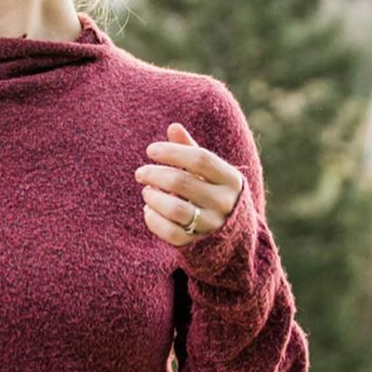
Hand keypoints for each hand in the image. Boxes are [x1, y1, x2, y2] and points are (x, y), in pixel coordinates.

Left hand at [135, 122, 244, 247]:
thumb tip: (173, 127)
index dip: (172, 152)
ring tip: (146, 191)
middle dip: (155, 174)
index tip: (150, 150)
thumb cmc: (213, 192)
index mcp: (230, 179)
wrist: (232, 235)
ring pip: (175, 209)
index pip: (200, 158)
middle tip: (140, 172)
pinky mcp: (198, 244)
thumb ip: (190, 150)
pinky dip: (153, 220)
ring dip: (153, 198)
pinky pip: (170, 233)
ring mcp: (212, 225)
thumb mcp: (209, 171)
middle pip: (182, 182)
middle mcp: (224, 203)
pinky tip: (149, 210)